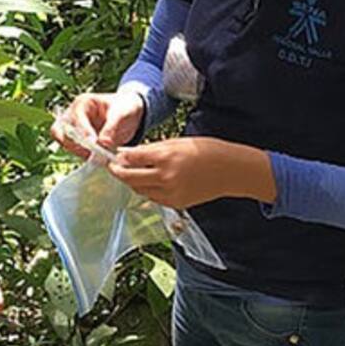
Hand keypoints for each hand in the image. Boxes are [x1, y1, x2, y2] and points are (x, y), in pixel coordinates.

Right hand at [51, 91, 143, 159]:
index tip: (93, 144)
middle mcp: (72, 115)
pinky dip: (81, 155)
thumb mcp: (123, 114)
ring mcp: (71, 128)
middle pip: (59, 131)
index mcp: (82, 103)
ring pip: (63, 142)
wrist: (128, 115)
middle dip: (74, 144)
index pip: (75, 118)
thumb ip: (112, 128)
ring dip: (77, 151)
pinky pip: (71, 150)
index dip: (83, 132)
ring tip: (95, 158)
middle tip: (91, 154)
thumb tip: (103, 144)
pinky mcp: (76, 140)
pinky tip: (95, 159)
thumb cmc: (124, 109)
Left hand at [107, 137, 275, 207]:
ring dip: (132, 182)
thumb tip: (128, 154)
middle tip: (113, 167)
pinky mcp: (176, 203)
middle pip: (129, 178)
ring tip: (132, 172)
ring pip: (139, 190)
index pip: (131, 158)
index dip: (119, 157)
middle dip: (118, 172)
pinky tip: (149, 182)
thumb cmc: (206, 150)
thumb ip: (151, 149)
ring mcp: (170, 193)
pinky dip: (147, 190)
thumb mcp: (176, 142)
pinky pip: (153, 198)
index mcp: (165, 157)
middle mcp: (165, 177)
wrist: (230, 170)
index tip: (114, 155)